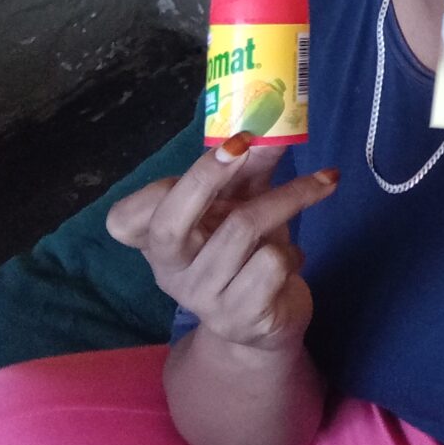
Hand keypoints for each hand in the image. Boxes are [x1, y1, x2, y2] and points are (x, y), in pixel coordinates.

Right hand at [106, 132, 339, 353]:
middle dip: (206, 177)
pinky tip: (292, 260)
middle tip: (246, 141)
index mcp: (158, 243)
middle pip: (170, 225)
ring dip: (288, 200)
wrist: (269, 319)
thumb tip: (271, 125)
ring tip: (316, 188)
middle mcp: (170, 272)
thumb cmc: (249, 252)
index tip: (217, 148)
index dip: (157, 187)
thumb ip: (250, 166)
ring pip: (242, 229)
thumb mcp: (244, 204)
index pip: (126, 219)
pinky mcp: (240, 318)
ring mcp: (202, 299)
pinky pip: (271, 262)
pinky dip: (293, 250)